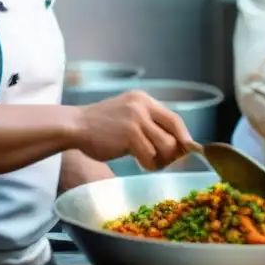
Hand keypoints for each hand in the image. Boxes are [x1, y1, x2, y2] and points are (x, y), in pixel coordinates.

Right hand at [73, 90, 200, 170]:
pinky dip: (147, 164)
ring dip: (159, 159)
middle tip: (161, 161)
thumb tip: (176, 144)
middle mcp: (142, 106)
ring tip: (147, 161)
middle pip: (174, 134)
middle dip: (172, 152)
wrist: (75, 126)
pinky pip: (150, 156)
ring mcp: (136, 119)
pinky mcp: (130, 134)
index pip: (174, 119)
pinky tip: (138, 163)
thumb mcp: (127, 116)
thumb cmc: (100, 126)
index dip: (184, 136)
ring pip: (165, 146)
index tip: (188, 150)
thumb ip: (148, 124)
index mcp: (143, 100)